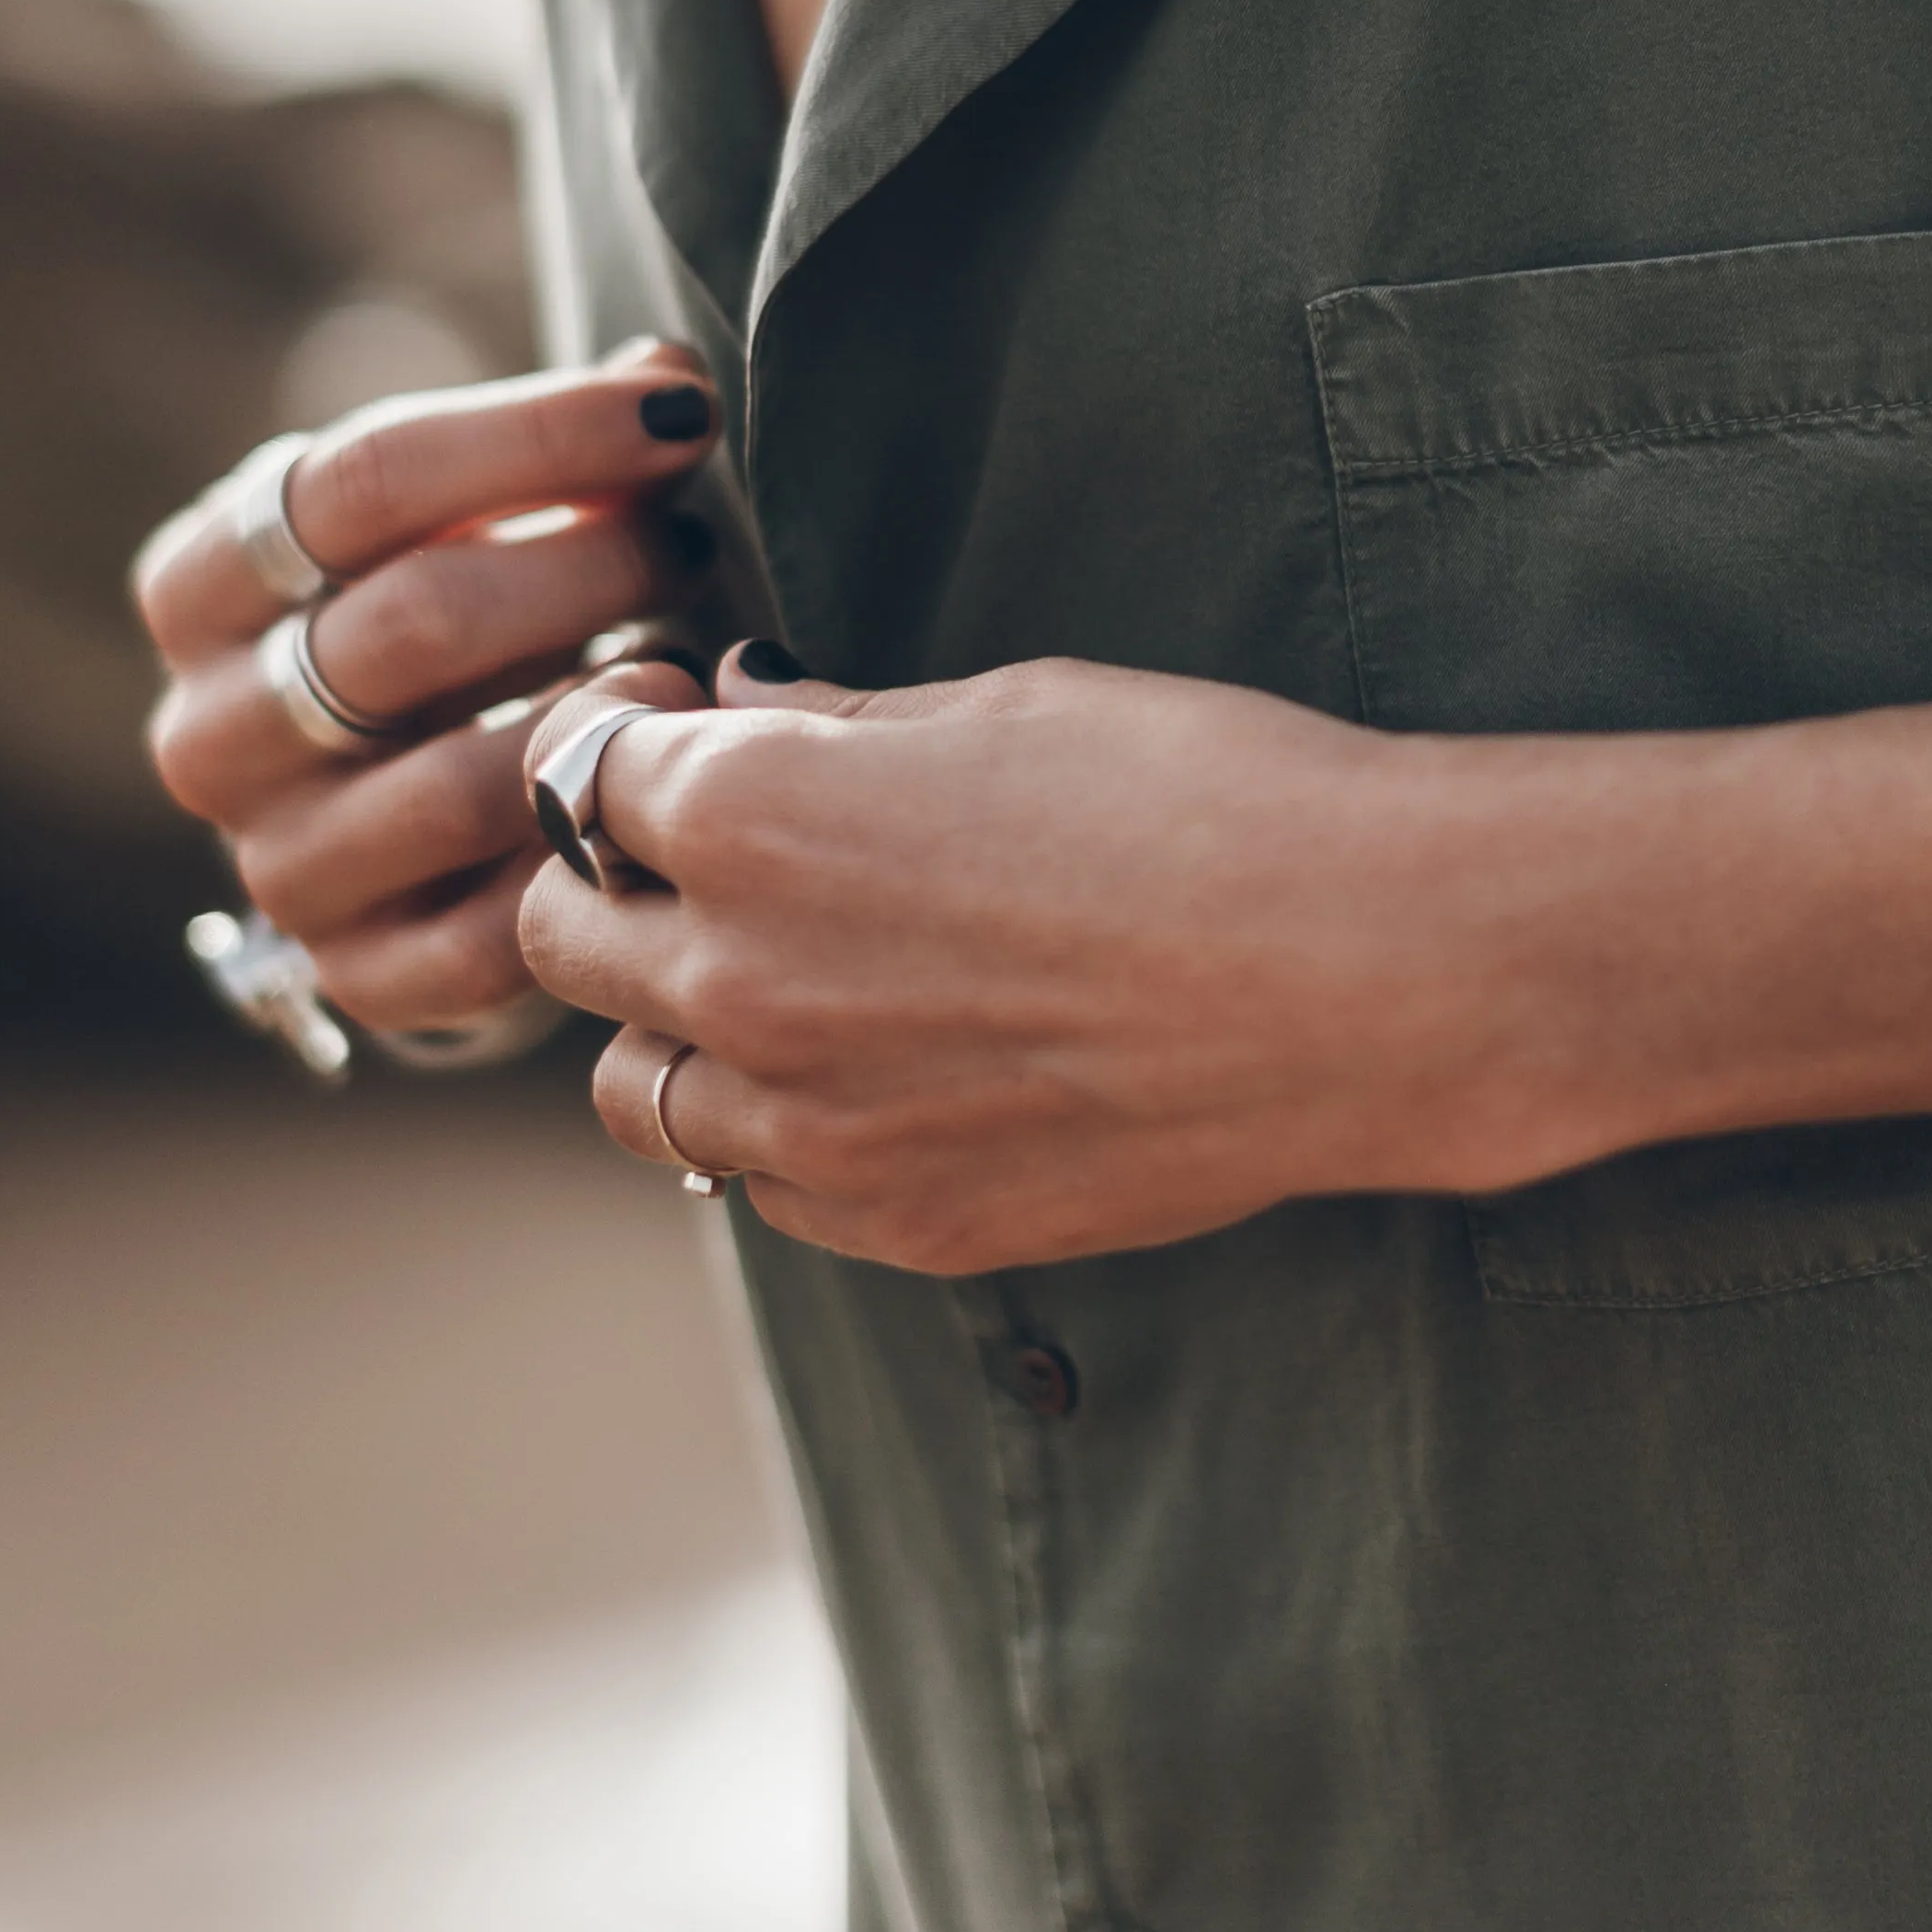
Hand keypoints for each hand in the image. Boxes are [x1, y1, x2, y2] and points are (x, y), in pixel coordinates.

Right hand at [132, 343, 724, 1037]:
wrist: (433, 829)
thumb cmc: (474, 622)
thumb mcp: (483, 514)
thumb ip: (568, 443)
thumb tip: (666, 376)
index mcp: (203, 586)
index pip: (361, 481)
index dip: (542, 433)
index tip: (679, 414)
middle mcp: (207, 734)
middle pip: (415, 625)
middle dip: (590, 569)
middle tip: (691, 542)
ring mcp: (277, 868)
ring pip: (455, 788)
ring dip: (601, 719)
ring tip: (691, 665)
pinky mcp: (358, 980)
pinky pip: (490, 935)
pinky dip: (585, 862)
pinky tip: (653, 794)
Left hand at [516, 649, 1618, 1268]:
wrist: (1367, 971)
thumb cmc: (1207, 798)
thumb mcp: (1006, 706)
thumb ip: (842, 729)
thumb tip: (745, 710)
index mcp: (749, 815)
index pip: (584, 777)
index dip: (618, 740)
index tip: (663, 729)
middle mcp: (740, 979)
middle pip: (564, 939)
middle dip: (608, 883)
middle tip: (689, 855)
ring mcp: (812, 1125)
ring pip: (636, 1094)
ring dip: (672, 1029)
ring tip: (775, 982)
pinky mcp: (903, 1225)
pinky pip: (767, 1190)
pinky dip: (781, 1135)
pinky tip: (872, 1076)